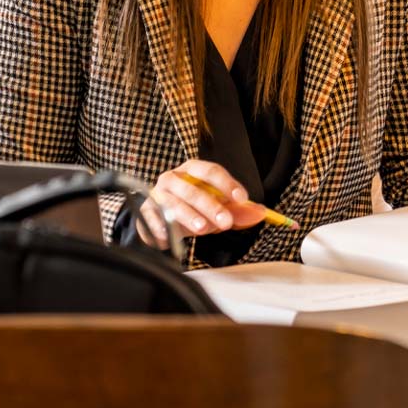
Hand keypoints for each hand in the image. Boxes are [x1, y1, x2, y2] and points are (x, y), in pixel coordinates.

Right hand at [137, 160, 265, 249]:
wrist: (158, 219)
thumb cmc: (191, 209)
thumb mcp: (216, 208)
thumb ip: (237, 211)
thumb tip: (260, 213)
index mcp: (192, 170)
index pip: (210, 171)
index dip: (227, 183)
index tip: (242, 198)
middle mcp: (173, 178)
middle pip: (193, 188)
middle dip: (211, 205)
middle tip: (225, 221)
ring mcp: (158, 193)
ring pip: (174, 202)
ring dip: (189, 216)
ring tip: (202, 229)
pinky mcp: (146, 209)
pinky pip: (153, 217)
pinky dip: (161, 227)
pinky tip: (169, 237)